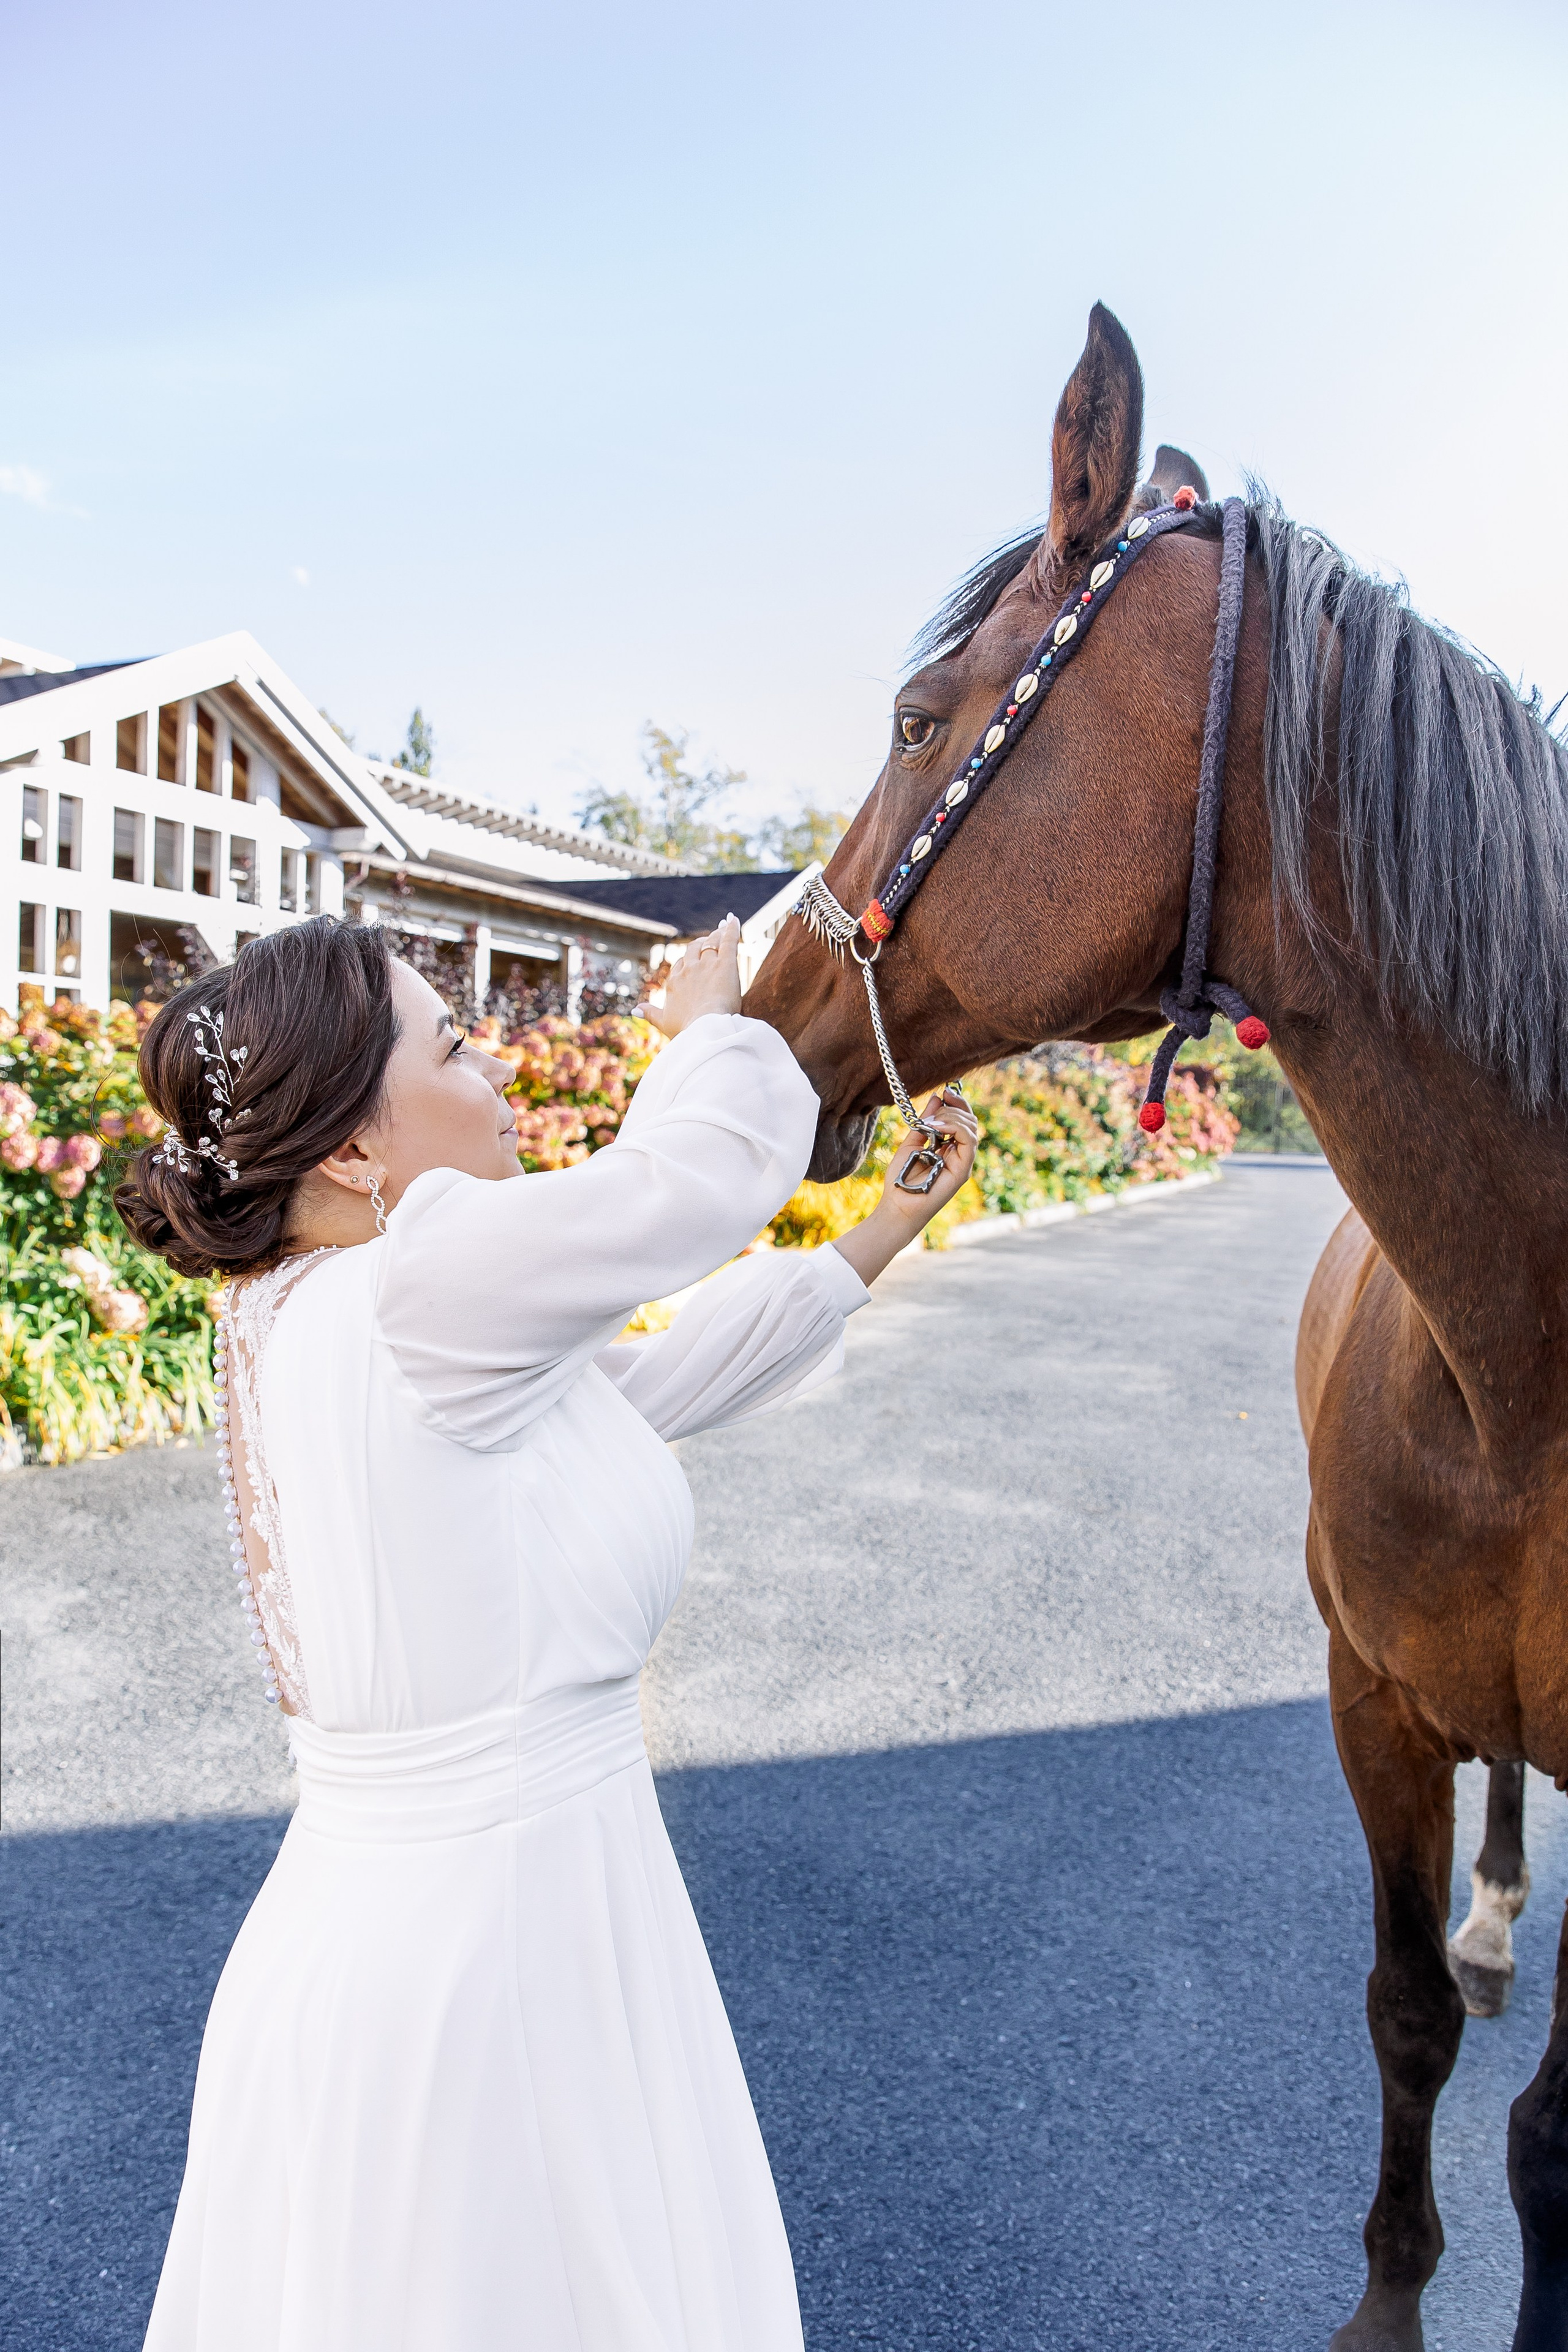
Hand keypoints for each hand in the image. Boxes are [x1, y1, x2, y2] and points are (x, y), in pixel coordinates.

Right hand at [637, 914, 742, 1037]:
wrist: (704, 1028)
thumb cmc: (686, 1029)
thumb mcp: (664, 1022)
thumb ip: (650, 1013)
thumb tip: (634, 1010)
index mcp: (674, 982)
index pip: (680, 964)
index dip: (688, 960)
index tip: (694, 958)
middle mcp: (688, 970)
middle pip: (693, 949)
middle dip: (700, 943)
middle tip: (708, 939)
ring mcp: (706, 965)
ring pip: (711, 943)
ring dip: (716, 935)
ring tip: (722, 929)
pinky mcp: (725, 964)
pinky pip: (728, 941)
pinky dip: (732, 928)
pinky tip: (733, 919)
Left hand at [831, 1086, 980, 1287]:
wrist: (898, 1205)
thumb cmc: (902, 1178)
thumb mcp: (912, 1142)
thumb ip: (925, 1122)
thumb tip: (937, 1097)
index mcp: (949, 1146)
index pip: (961, 1119)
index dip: (956, 1103)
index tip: (945, 1091)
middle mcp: (959, 1153)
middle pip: (970, 1120)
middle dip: (955, 1106)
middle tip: (936, 1106)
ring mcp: (963, 1161)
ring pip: (971, 1128)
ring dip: (951, 1117)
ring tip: (931, 1121)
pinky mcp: (963, 1169)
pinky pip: (969, 1141)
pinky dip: (955, 1128)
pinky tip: (936, 1127)